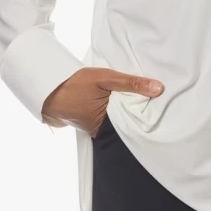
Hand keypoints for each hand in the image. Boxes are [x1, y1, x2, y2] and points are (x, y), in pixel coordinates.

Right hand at [41, 67, 164, 134]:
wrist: (49, 89)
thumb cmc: (74, 84)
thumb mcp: (105, 78)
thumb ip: (131, 83)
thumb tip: (158, 88)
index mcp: (108, 125)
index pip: (137, 123)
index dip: (149, 114)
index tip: (162, 104)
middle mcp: (104, 132)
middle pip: (130, 123)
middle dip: (141, 112)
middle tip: (157, 101)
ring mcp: (98, 129)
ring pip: (121, 120)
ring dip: (129, 110)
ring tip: (145, 99)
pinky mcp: (94, 123)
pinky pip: (112, 118)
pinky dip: (119, 110)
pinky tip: (126, 100)